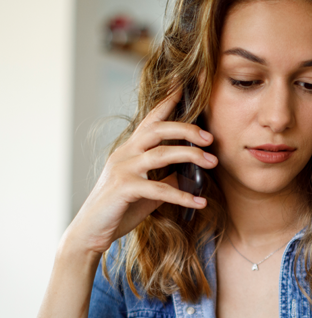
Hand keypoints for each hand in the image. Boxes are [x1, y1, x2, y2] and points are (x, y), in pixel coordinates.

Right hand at [64, 87, 217, 254]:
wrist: (91, 231)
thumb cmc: (120, 208)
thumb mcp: (147, 189)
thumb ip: (165, 177)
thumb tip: (190, 173)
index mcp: (130, 149)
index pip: (151, 120)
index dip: (167, 102)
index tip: (185, 86)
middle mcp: (125, 153)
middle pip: (158, 130)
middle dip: (187, 130)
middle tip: (211, 138)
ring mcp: (123, 169)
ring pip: (161, 154)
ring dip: (190, 156)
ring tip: (213, 162)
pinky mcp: (123, 189)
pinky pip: (159, 188)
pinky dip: (182, 195)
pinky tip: (200, 202)